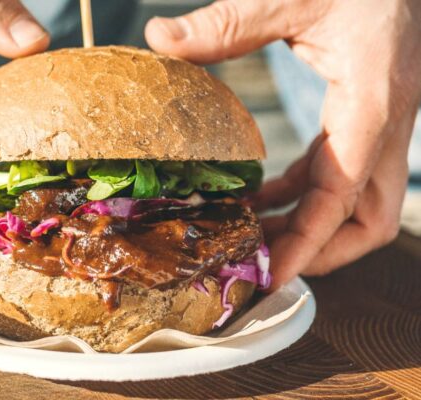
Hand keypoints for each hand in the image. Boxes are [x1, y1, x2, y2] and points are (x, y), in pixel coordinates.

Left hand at [145, 0, 420, 287]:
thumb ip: (227, 22)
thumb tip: (159, 37)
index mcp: (373, 102)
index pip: (343, 196)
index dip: (307, 243)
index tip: (270, 274)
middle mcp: (384, 122)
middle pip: (369, 219)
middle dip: (321, 251)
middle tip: (263, 265)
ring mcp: (377, 122)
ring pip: (356, 201)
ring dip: (306, 225)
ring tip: (249, 236)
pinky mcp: (363, 115)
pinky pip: (336, 171)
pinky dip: (301, 193)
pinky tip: (260, 196)